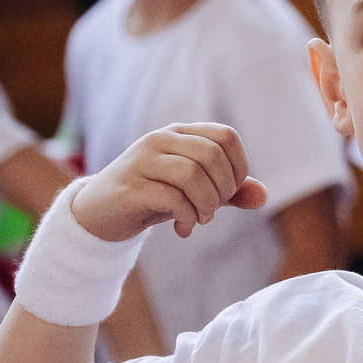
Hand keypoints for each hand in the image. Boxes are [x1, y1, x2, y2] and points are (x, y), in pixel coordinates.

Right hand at [72, 124, 266, 243]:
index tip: (230, 192)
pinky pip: (172, 198)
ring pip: (192, 174)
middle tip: (213, 210)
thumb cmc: (153, 198)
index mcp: (179, 133)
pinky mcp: (130, 187)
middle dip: (223, 190)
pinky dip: (188, 217)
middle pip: (212, 155)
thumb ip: (230, 192)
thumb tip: (263, 196)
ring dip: (206, 204)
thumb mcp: (196, 193)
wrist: (99, 214)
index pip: (226, 136)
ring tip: (200, 219)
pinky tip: (183, 229)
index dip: (239, 167)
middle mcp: (159, 140)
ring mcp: (141, 161)